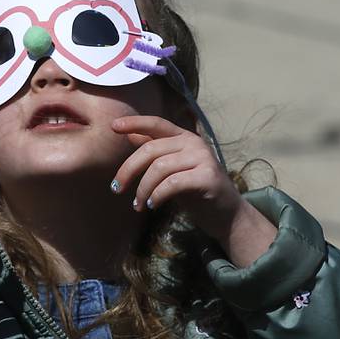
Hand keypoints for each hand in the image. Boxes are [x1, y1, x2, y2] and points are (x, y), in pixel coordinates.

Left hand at [111, 115, 275, 266]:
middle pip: (150, 150)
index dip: (134, 123)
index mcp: (183, 137)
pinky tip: (152, 205)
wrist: (226, 215)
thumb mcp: (171, 168)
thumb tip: (129, 135)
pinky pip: (173, 183)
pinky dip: (158, 195)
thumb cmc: (194, 190)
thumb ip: (154, 150)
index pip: (156, 123)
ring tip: (138, 204)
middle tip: (116, 189)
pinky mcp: (208, 176)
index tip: (114, 126)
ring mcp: (203, 158)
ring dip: (143, 189)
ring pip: (159, 168)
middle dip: (128, 170)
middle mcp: (194, 143)